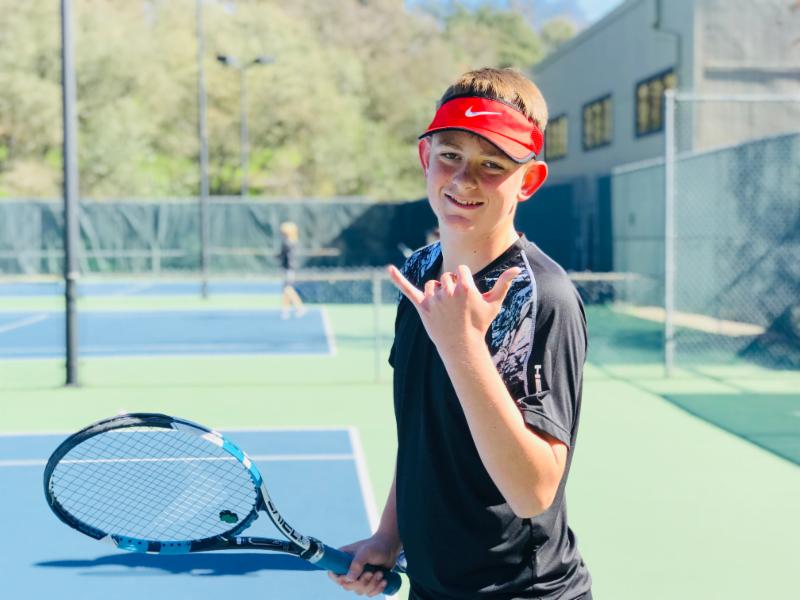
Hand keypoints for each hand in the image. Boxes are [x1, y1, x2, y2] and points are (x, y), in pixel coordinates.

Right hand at [327, 533, 400, 596]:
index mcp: (342, 560)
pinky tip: (384, 581)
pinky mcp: (368, 582)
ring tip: (380, 573)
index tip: (352, 578)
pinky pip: (369, 593)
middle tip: (371, 573)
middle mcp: (348, 570)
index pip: (333, 574)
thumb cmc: (376, 546)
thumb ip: (357, 564)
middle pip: (347, 586)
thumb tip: (349, 579)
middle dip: (361, 582)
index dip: (340, 579)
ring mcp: (358, 577)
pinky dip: (377, 589)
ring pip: (359, 591)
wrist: (390, 548)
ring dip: (372, 584)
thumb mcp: (366, 552)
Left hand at [388, 263, 519, 352]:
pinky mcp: (422, 307)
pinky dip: (398, 279)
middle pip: (446, 277)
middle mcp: (448, 291)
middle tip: (457, 307)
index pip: (461, 271)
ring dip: (437, 293)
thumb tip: (517, 268)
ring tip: (446, 311)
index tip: (467, 297)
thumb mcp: (493, 304)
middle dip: (451, 288)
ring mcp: (434, 300)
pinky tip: (388, 269)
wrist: (462, 347)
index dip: (465, 282)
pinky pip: (408, 290)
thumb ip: (503, 284)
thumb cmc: (480, 324)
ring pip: (432, 285)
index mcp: (465, 287)